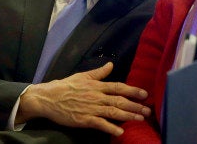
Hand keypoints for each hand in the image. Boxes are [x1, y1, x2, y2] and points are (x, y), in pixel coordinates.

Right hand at [18, 62, 149, 135]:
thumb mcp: (82, 76)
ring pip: (113, 112)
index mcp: (96, 85)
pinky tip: (120, 131)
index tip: (144, 94)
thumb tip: (111, 65)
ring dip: (128, 116)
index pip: (118, 87)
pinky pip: (100, 124)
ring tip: (140, 119)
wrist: (48, 98)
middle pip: (119, 101)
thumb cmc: (65, 86)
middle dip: (135, 106)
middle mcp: (96, 96)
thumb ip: (99, 72)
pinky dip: (110, 128)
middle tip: (148, 110)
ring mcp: (91, 108)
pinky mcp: (84, 120)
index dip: (132, 91)